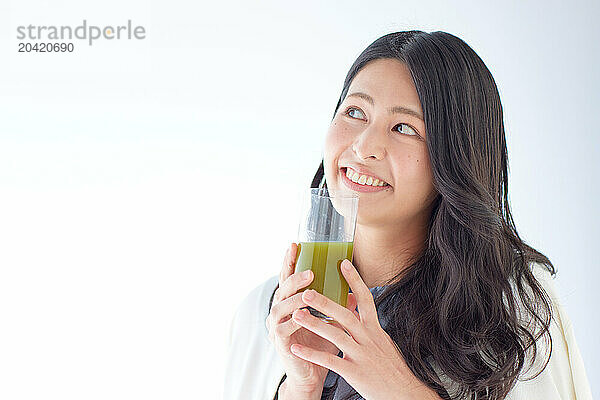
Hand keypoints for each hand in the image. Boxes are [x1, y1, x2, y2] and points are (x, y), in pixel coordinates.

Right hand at [265, 243, 359, 393]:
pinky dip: (293, 321)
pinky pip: (282, 328)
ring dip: (294, 298)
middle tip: (310, 272)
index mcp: (291, 302)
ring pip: (280, 307)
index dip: (291, 261)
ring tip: (308, 292)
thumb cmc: (321, 345)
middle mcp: (280, 310)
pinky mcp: (279, 342)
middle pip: (282, 288)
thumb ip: (338, 306)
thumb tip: (353, 292)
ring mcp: (276, 326)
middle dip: (295, 278)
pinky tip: (301, 315)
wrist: (312, 374)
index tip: (296, 245)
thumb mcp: (332, 322)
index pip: (289, 277)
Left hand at [288, 259, 440, 399]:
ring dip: (314, 324)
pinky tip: (296, 348)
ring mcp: (362, 356)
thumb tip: (360, 308)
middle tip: (307, 291)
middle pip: (345, 315)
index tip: (343, 263)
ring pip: (336, 335)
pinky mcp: (354, 373)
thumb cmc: (393, 369)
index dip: (355, 280)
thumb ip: (370, 326)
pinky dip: (311, 354)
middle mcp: (369, 339)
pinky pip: (329, 361)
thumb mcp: (384, 342)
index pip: (366, 299)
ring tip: (297, 314)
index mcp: (376, 330)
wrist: (404, 394)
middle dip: (325, 302)